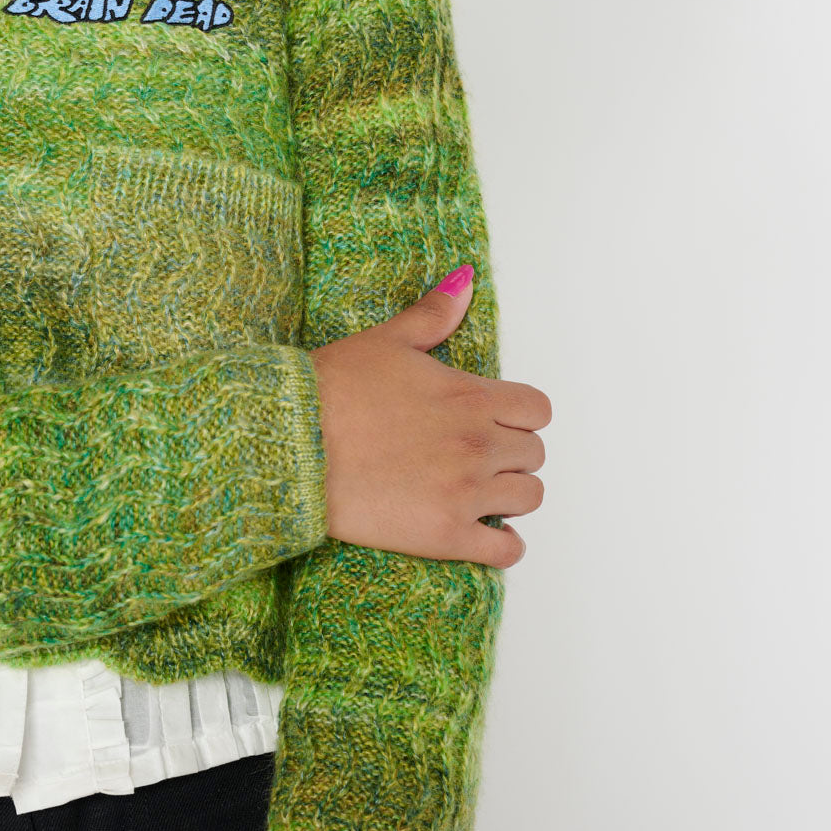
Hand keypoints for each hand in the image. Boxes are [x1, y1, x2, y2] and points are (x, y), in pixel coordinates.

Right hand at [308, 266, 549, 568]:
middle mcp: (479, 445)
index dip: (520, 415)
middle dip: (513, 454)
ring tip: (481, 492)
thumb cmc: (334, 388)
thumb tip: (467, 279)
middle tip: (479, 456)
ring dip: (511, 494)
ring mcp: (466, 493)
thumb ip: (436, 313)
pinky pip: (506, 551)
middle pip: (535, 454)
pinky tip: (484, 534)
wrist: (293, 444)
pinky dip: (504, 546)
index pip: (537, 410)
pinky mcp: (445, 536)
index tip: (497, 421)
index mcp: (472, 397)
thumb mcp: (388, 340)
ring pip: (529, 498)